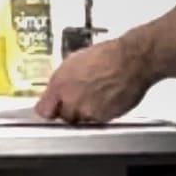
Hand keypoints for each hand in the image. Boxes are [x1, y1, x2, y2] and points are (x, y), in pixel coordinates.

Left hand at [34, 38, 152, 125]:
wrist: (132, 60)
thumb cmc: (106, 56)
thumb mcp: (73, 62)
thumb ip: (60, 81)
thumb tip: (55, 90)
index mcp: (60, 85)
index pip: (43, 110)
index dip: (48, 108)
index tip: (50, 107)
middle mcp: (72, 101)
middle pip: (64, 117)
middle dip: (68, 109)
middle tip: (78, 97)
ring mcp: (89, 111)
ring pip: (82, 119)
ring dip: (85, 111)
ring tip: (96, 94)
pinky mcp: (105, 118)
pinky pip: (98, 119)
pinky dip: (101, 112)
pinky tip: (106, 97)